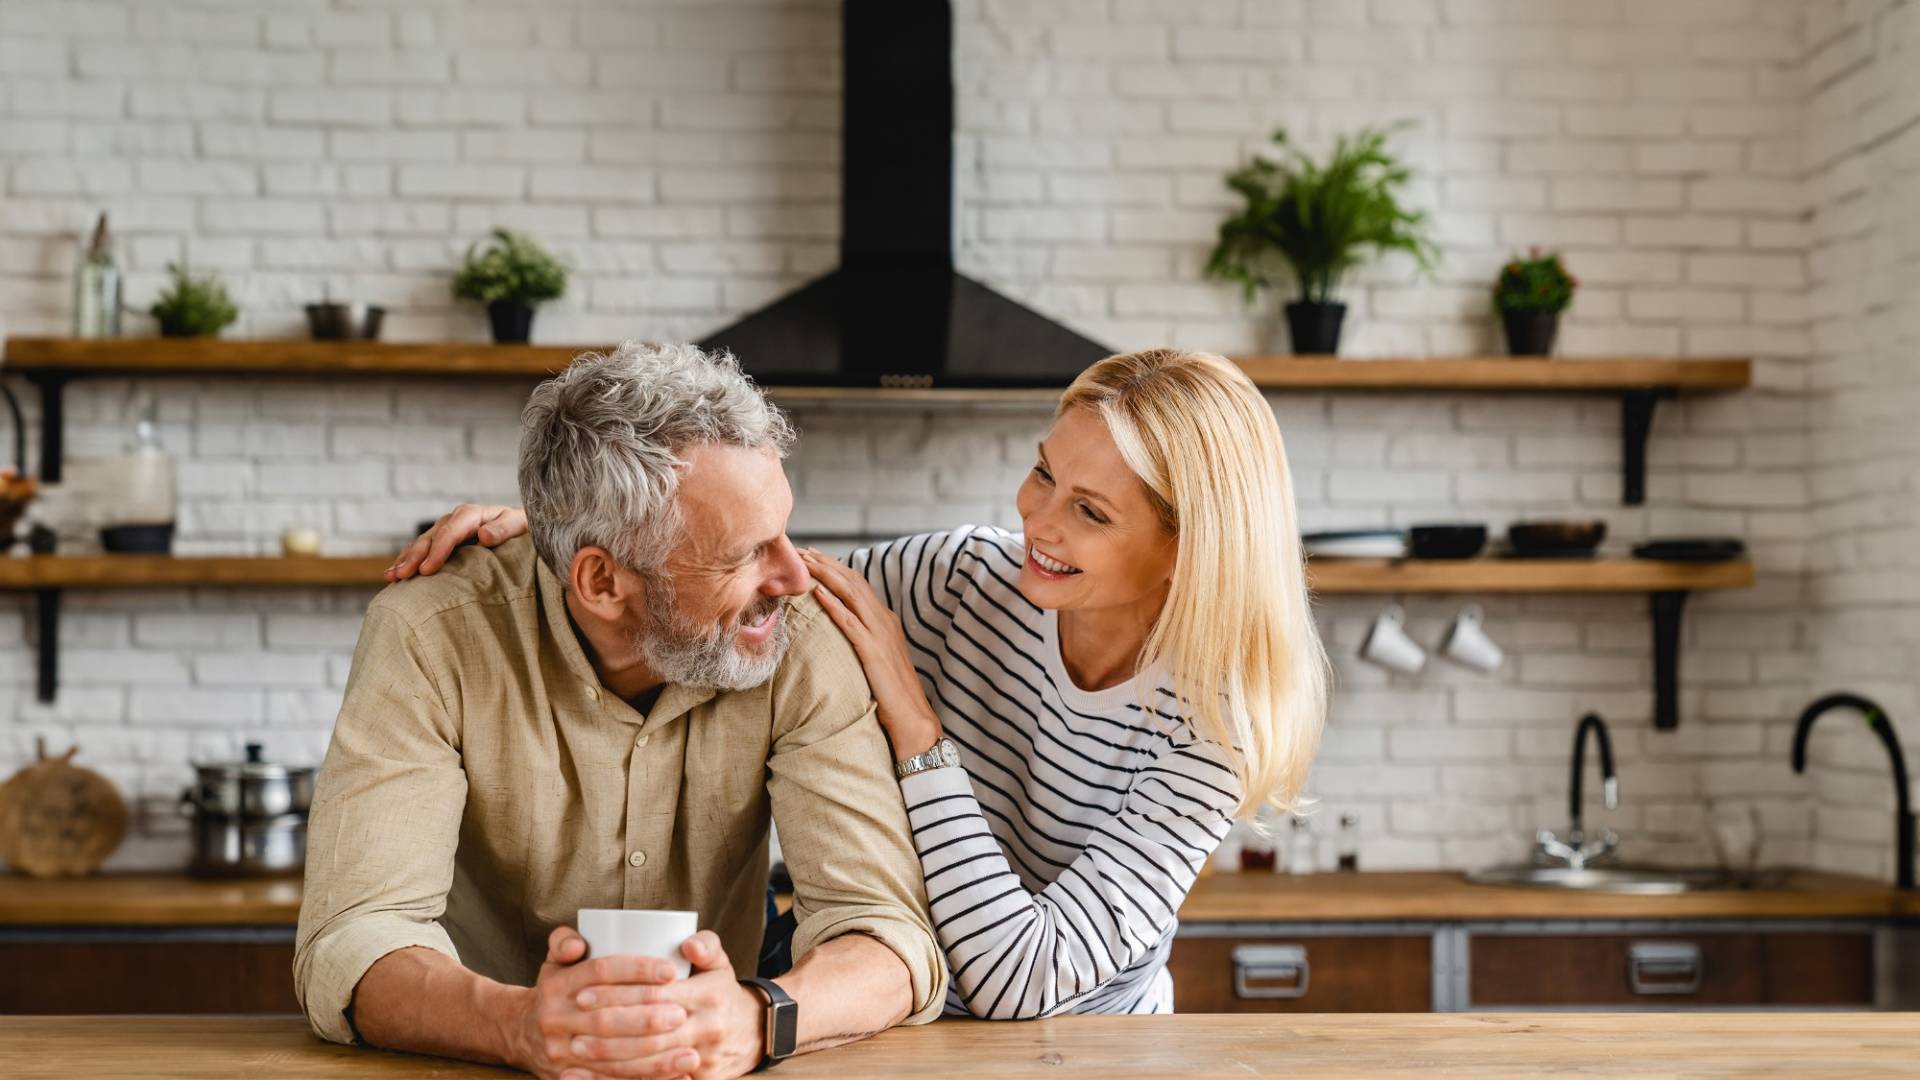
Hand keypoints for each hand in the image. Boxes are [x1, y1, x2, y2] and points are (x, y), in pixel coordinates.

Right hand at [386, 504, 527, 581]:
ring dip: (406, 559)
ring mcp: (445, 529)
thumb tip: (484, 535)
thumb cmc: (522, 527)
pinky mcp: (442, 540)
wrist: (520, 525)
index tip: (427, 569)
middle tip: (402, 575)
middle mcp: (454, 519)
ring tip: (392, 576)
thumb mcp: (519, 524)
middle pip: (431, 538)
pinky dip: (407, 561)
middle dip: (415, 556)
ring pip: (422, 543)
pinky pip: (421, 550)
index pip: (451, 532)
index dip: (438, 551)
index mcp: (472, 514)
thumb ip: (504, 529)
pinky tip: (393, 575)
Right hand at [518, 926, 697, 1079]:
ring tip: (691, 1052)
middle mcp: (555, 1019)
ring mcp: (561, 1053)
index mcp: (557, 985)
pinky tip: (677, 1076)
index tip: (671, 971)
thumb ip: (565, 941)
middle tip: (682, 1014)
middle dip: (647, 1019)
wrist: (521, 1034)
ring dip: (654, 1058)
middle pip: (606, 1019)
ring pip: (612, 1057)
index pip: (600, 972)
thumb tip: (578, 944)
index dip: (636, 970)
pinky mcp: (569, 1078)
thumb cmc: (556, 989)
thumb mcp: (555, 960)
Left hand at [574, 932, 765, 1079]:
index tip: (583, 993)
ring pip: (648, 1062)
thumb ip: (706, 944)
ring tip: (576, 1050)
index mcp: (708, 995)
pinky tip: (594, 1079)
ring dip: (609, 1059)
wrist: (754, 1033)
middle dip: (606, 1029)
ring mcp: (704, 1058)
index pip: (654, 995)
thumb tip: (687, 943)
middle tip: (573, 1025)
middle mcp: (707, 1028)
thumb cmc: (722, 993)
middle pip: (647, 1032)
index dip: (616, 994)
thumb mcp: (720, 964)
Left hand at [798, 549, 942, 760]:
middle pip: (852, 581)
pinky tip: (818, 593)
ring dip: (827, 575)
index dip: (835, 567)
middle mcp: (884, 620)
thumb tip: (842, 630)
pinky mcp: (873, 651)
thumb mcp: (878, 657)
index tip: (813, 557)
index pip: (857, 584)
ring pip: (851, 594)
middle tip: (802, 550)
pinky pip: (850, 622)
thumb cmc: (892, 692)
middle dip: (826, 563)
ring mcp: (880, 634)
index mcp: (886, 620)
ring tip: (806, 562)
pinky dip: (834, 604)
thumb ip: (864, 638)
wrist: (912, 716)